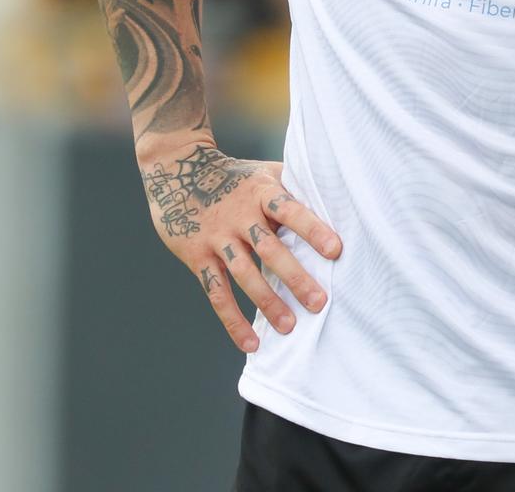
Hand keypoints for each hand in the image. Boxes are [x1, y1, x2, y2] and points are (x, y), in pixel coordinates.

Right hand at [137, 140, 343, 352]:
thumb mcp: (265, 173)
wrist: (177, 169)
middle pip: (269, 249)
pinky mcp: (197, 256)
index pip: (290, 211)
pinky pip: (216, 292)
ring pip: (244, 275)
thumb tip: (337, 200)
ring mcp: (216, 238)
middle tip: (319, 303)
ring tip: (289, 327)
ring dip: (267, 302)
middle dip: (295, 277)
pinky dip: (232, 320)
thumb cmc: (237, 176)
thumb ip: (293, 188)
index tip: (335, 250)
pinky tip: (251, 343)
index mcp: (261, 193)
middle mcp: (239, 216)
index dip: (312, 229)